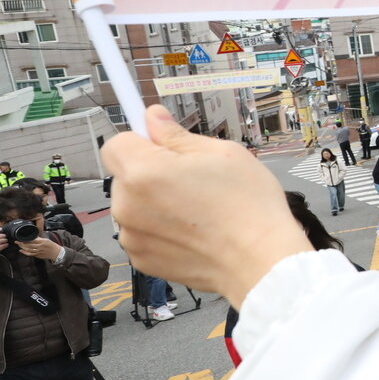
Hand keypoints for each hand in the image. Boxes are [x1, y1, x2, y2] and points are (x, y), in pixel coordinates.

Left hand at [16, 236, 62, 261]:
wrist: (57, 253)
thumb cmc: (52, 246)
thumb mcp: (47, 240)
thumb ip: (39, 239)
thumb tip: (33, 237)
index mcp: (42, 241)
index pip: (32, 240)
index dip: (25, 239)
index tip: (21, 238)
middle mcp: (40, 246)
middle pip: (28, 245)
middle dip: (21, 243)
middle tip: (17, 242)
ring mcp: (39, 251)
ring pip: (28, 250)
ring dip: (22, 248)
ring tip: (19, 245)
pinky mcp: (38, 255)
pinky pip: (30, 254)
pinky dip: (25, 252)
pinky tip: (21, 251)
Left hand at [103, 104, 311, 309]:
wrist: (260, 261)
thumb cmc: (249, 206)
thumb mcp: (223, 153)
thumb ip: (177, 135)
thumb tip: (153, 118)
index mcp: (144, 172)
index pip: (116, 143)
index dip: (141, 140)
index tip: (162, 144)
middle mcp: (127, 205)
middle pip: (126, 175)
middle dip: (151, 171)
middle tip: (193, 179)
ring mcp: (133, 237)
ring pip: (135, 205)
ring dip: (154, 202)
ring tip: (197, 209)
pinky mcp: (142, 259)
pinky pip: (143, 232)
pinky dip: (161, 229)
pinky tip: (193, 231)